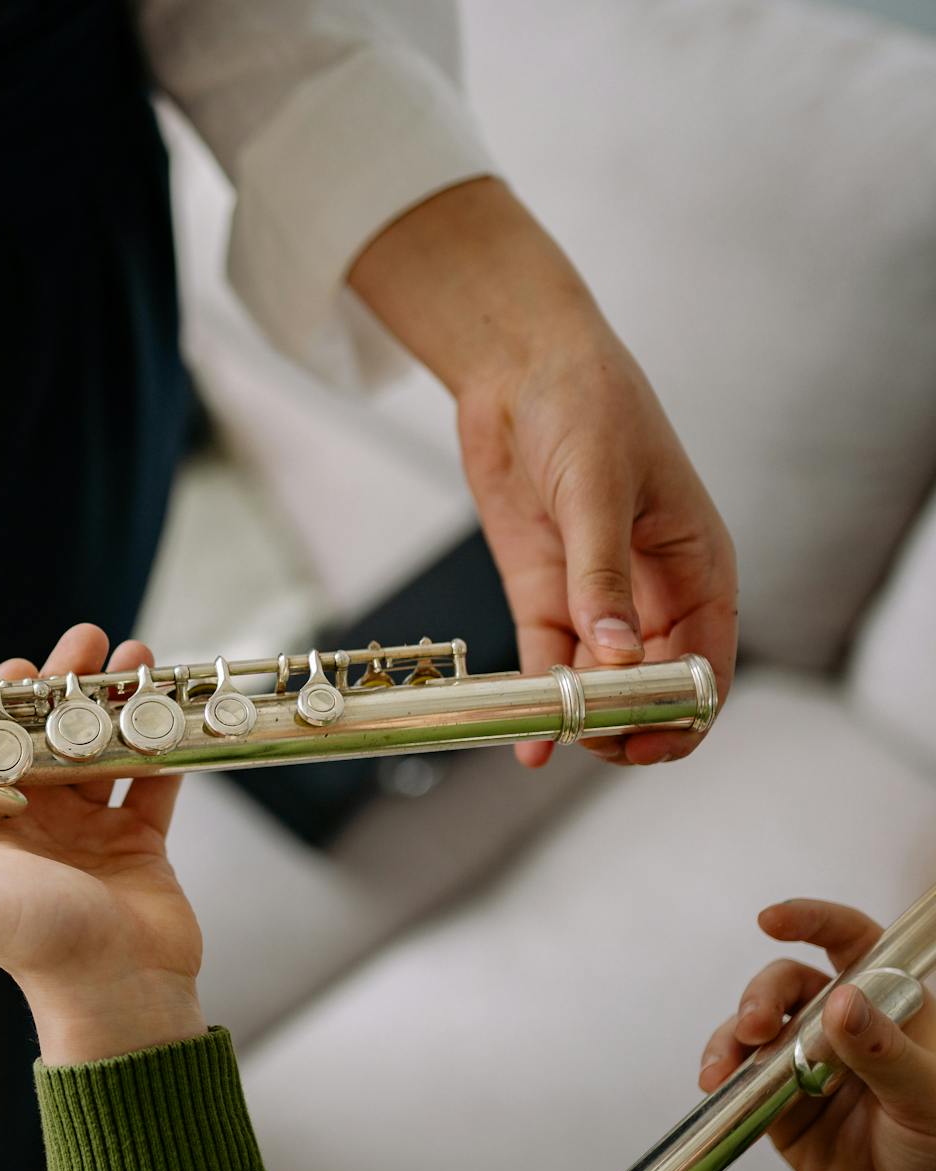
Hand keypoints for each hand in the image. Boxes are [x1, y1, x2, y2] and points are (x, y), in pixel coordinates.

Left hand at [0, 623, 204, 1065]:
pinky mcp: (138, 840)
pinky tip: (164, 703)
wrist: (121, 993)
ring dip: (112, 702)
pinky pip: (148, 778)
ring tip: (130, 657)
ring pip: (97, 748)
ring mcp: (87, 830)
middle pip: (42, 739)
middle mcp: (31, 824)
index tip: (13, 672)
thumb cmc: (34, 945)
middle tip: (84, 644)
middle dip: (61, 688)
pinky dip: (157, 740)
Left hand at [350, 178, 737, 768]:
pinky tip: (526, 738)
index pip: (708, 663)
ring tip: (549, 739)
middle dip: (629, 725)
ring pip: (601, 686)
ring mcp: (597, 597)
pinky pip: (547, 663)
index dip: (686, 713)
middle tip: (589, 741)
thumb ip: (602, 576)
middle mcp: (654, 593)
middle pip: (656, 688)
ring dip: (581, 721)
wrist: (519, 369)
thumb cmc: (586, 406)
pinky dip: (539, 701)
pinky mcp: (544, 592)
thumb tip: (617, 655)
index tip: (649, 744)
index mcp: (700, 566)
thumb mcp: (597, 489)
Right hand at [698, 900, 935, 1170]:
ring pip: (755, 1024)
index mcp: (894, 1009)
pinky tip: (715, 1084)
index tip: (770, 920)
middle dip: (761, 997)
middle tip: (754, 1027)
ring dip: (732, 1036)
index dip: (812, 921)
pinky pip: (739, 1073)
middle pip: (789, 983)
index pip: (852, 943)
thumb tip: (839, 1000)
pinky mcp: (778, 1102)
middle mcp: (846, 1027)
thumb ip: (883, 1051)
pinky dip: (721, 1071)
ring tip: (723, 1067)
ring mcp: (807, 1063)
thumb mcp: (928, 1100)